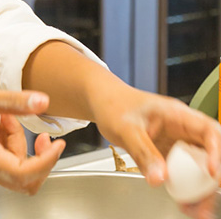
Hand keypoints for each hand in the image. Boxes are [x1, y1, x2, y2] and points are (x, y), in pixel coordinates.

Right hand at [0, 82, 65, 194]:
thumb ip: (9, 102)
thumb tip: (42, 102)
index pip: (25, 175)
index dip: (48, 162)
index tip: (56, 143)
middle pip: (22, 175)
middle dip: (31, 149)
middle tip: (22, 121)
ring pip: (8, 166)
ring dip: (13, 141)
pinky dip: (0, 143)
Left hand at [91, 87, 220, 218]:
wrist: (102, 104)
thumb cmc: (114, 105)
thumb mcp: (126, 129)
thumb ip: (142, 153)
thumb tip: (159, 178)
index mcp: (176, 115)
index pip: (208, 130)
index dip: (216, 151)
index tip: (211, 171)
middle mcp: (182, 129)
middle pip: (209, 153)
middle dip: (211, 178)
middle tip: (206, 198)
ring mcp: (177, 143)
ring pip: (198, 167)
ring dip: (200, 189)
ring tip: (195, 209)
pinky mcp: (169, 154)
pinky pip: (183, 173)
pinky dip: (185, 188)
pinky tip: (183, 202)